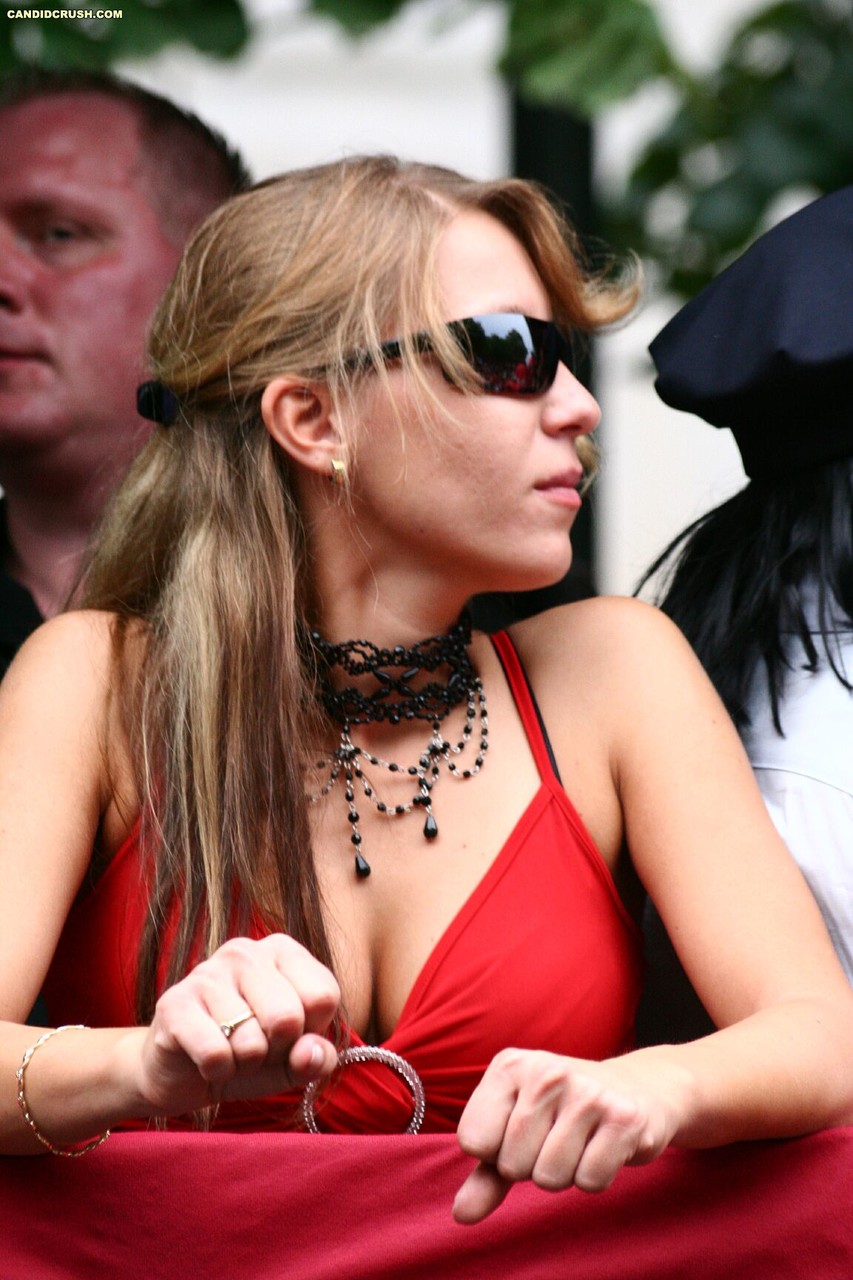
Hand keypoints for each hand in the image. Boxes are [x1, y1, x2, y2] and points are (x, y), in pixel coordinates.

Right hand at [133, 933, 340, 1117]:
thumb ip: (316, 1057)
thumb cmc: (247, 1055)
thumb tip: (310, 1053)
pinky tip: (206, 1060)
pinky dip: (217, 1072)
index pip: (323, 996)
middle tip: (256, 1047)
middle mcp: (245, 951)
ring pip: (251, 1042)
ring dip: (244, 1064)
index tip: (289, 1034)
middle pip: (288, 1017)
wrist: (179, 1073)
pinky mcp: (174, 1003)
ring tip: (229, 1050)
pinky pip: (215, 1055)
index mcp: (282, 950)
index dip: (310, 1032)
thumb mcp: (293, 1060)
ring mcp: (206, 972)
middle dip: (276, 1051)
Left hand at [453, 1048, 682, 1223]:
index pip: (473, 1141)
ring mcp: (586, 1092)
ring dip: (565, 1173)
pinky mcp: (623, 1117)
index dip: (496, 1152)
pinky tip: (604, 1145)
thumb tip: (461, 1214)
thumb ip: (486, 1173)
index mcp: (509, 1065)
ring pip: (549, 1178)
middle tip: (558, 1136)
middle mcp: (545, 1071)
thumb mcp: (517, 1129)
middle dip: (532, 1166)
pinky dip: (595, 1176)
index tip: (521, 1132)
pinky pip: (589, 1181)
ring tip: (581, 1141)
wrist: (638, 1088)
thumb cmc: (564, 1113)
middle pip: (511, 1165)